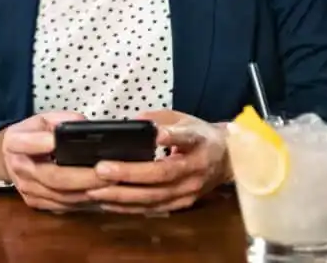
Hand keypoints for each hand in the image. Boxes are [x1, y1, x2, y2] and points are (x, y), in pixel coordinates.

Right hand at [0, 111, 115, 212]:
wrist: (9, 159)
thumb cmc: (30, 135)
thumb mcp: (40, 119)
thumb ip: (59, 119)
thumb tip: (82, 124)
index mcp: (14, 143)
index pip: (27, 144)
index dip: (42, 144)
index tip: (57, 142)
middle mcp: (19, 170)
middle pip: (53, 177)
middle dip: (83, 177)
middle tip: (109, 172)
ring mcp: (28, 191)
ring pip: (61, 196)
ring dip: (89, 193)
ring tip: (113, 185)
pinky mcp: (37, 204)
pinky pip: (64, 206)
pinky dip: (85, 202)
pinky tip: (104, 196)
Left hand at [86, 110, 230, 213]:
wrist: (229, 161)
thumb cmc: (201, 137)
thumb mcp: (184, 119)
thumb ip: (159, 118)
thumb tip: (131, 122)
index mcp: (199, 142)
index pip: (186, 138)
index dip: (172, 137)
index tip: (157, 134)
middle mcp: (196, 169)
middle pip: (162, 174)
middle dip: (129, 173)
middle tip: (101, 169)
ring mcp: (190, 190)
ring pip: (155, 197)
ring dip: (123, 195)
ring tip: (96, 190)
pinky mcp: (183, 204)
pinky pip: (153, 208)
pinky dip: (129, 207)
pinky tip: (108, 202)